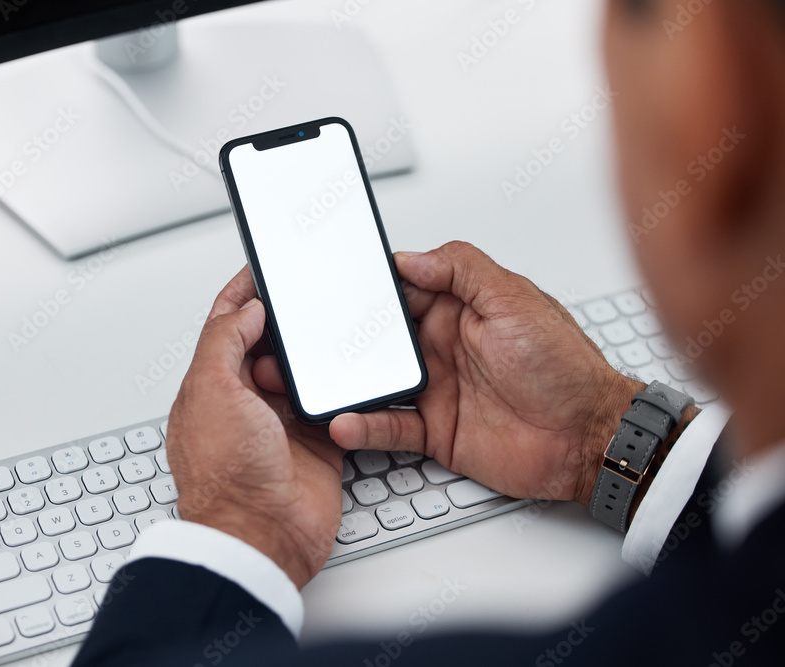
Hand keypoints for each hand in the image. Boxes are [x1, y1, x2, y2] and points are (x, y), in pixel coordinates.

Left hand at [166, 267, 344, 588]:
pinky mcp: (317, 441)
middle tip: (305, 294)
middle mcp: (245, 403)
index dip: (243, 295)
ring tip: (328, 331)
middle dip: (284, 320)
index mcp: (212, 387)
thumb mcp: (211, 391)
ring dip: (313, 354)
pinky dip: (341, 389)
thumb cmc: (227, 478)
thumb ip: (224, 341)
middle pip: (267, 345)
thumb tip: (247, 308)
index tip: (262, 268)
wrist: (264, 535)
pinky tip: (347, 373)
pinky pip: (333, 404)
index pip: (226, 327)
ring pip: (302, 372)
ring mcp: (281, 423)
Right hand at [325, 242, 641, 506]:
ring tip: (314, 382)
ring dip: (346, 382)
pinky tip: (345, 422)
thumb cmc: (565, 368)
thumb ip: (463, 271)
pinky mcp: (435, 431)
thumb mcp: (516, 301)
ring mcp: (436, 390)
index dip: (371, 286)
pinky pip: (388, 427)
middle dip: (345, 334)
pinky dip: (363, 426)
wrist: (587, 438)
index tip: (339, 283)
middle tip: (311, 336)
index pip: (403, 290)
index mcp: (459, 310)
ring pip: (375, 382)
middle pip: (379, 337)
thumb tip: (411, 258)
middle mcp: (442, 347)